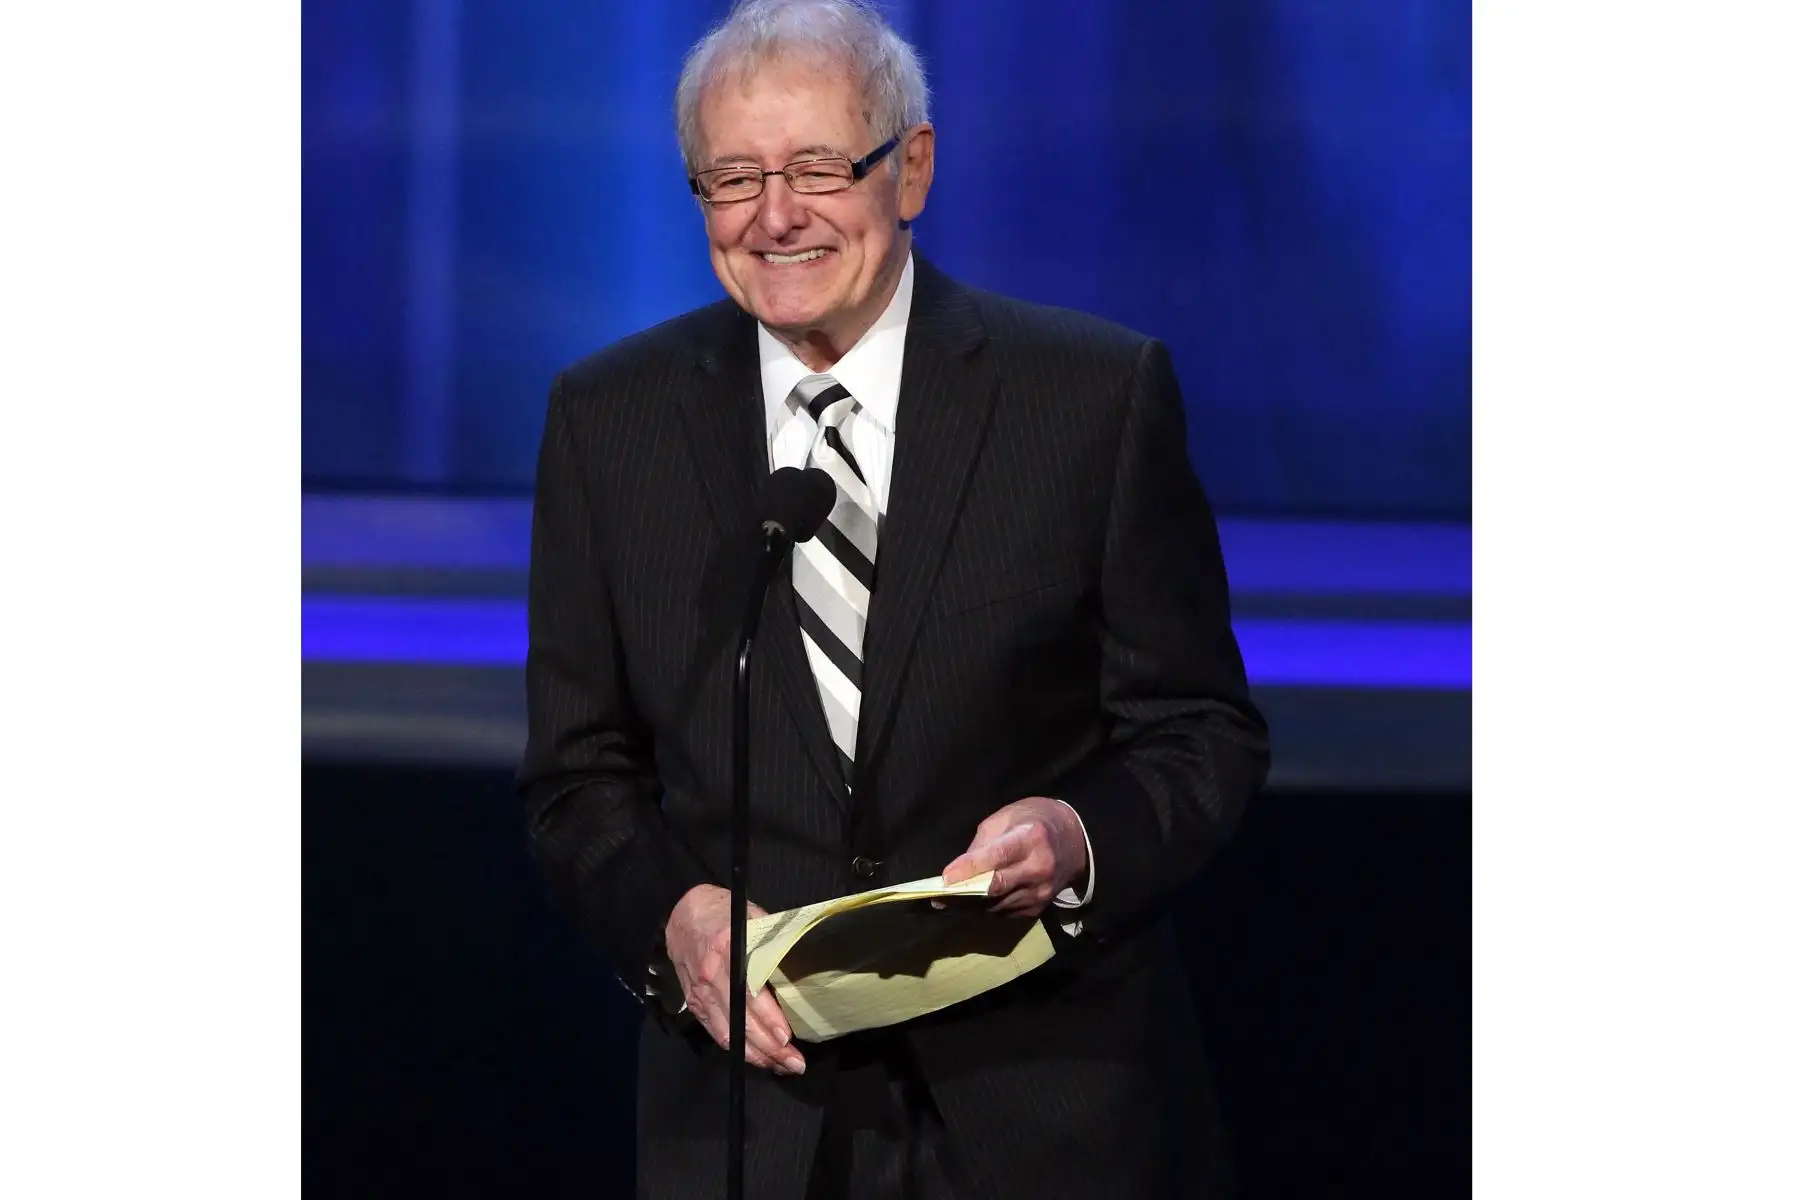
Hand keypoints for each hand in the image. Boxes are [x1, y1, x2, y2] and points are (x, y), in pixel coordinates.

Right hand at [663, 884, 805, 1074]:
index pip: (749, 994)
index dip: (768, 1019)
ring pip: (728, 1034)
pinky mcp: (695, 1003)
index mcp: (727, 949)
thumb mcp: (753, 917)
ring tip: (782, 1066)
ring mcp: (700, 993)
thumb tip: (801, 968)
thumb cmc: (724, 912)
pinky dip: (738, 1049)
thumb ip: (773, 943)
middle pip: (740, 1021)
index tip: (787, 1037)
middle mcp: (711, 976)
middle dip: (769, 1047)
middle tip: (795, 1063)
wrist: (681, 912)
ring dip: (756, 1055)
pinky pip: (716, 1033)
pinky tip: (757, 1057)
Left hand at [941, 797, 1088, 917]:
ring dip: (970, 905)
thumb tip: (959, 869)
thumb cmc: (1035, 821)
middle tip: (938, 898)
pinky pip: (1005, 913)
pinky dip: (985, 909)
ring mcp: (1041, 892)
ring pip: (997, 905)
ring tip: (947, 902)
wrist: (1075, 841)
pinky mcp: (1038, 908)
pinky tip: (971, 903)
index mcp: (1031, 838)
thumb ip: (984, 842)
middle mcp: (1039, 869)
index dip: (970, 868)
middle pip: (996, 888)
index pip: (997, 857)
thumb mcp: (1009, 816)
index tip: (945, 877)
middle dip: (964, 894)